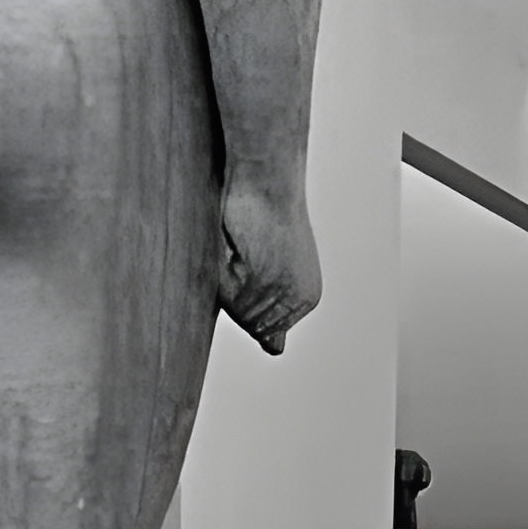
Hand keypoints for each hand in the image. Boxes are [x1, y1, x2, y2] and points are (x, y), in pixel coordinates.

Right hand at [219, 174, 321, 354]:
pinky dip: (221, 269)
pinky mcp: (266, 279)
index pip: (263, 332)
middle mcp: (302, 300)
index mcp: (306, 298)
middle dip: (235, 291)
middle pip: (247, 324)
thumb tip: (276, 350)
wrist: (267, 178)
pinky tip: (237, 246)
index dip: (243, 297)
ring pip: (235, 310)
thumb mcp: (270, 269)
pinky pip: (224, 293)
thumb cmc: (262, 216)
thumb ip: (271, 312)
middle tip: (246, 254)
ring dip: (227, 279)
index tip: (254, 263)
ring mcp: (285, 292)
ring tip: (242, 247)